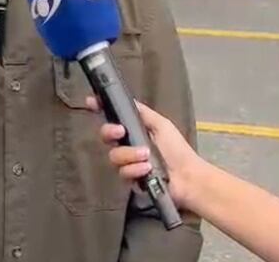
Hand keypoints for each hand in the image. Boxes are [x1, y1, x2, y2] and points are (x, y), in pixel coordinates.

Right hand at [90, 96, 206, 209]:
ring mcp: (128, 163)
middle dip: (109, 132)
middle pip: (106, 136)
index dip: (100, 109)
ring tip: (147, 157)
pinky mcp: (130, 180)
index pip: (114, 118)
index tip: (91, 102)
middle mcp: (129, 145)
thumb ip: (143, 113)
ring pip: (114, 156)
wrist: (187, 177)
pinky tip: (146, 169)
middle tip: (119, 132)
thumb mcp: (161, 125)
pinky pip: (123, 172)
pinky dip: (135, 170)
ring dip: (130, 155)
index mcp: (136, 130)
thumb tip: (128, 99)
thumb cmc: (177, 150)